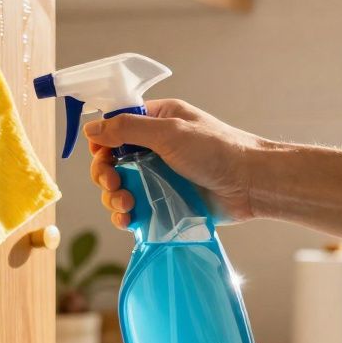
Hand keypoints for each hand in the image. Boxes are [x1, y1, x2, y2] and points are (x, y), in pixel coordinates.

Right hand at [84, 99, 266, 228]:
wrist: (251, 184)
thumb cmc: (216, 150)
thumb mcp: (168, 132)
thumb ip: (127, 129)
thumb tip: (90, 130)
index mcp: (156, 122)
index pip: (116, 128)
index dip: (102, 142)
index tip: (101, 154)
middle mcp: (155, 149)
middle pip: (112, 161)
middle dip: (105, 174)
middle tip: (113, 183)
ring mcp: (159, 178)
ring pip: (120, 188)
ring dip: (113, 198)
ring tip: (125, 205)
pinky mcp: (165, 204)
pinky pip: (136, 211)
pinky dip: (126, 216)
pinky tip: (127, 220)